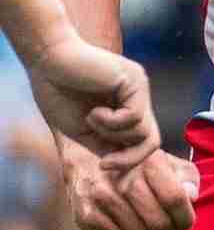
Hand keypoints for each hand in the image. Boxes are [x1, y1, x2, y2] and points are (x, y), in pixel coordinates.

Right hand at [25, 34, 156, 170]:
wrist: (46, 60)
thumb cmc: (57, 91)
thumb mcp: (83, 129)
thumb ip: (105, 145)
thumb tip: (125, 169)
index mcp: (126, 108)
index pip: (141, 142)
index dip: (129, 161)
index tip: (105, 169)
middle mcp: (138, 98)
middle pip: (151, 140)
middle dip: (129, 159)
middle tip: (105, 164)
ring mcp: (139, 89)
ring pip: (143, 132)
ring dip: (111, 134)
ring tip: (90, 118)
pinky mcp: (134, 81)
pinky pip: (134, 117)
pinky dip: (111, 122)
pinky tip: (94, 112)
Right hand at [60, 139, 195, 229]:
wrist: (90, 164)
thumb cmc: (139, 169)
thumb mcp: (169, 165)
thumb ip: (187, 178)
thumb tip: (191, 197)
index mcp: (148, 162)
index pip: (174, 199)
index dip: (185, 217)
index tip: (185, 223)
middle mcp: (123, 179)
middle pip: (159, 222)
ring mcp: (102, 198)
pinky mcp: (87, 216)